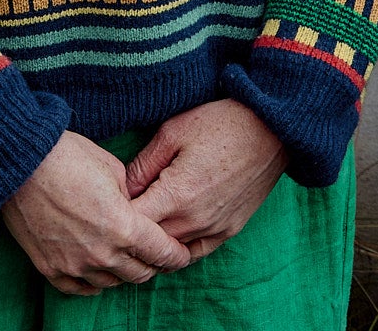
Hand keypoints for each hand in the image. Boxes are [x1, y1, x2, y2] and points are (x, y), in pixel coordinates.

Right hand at [2, 129, 192, 295]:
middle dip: (153, 263)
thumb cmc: (67, 156)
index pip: (163, 253)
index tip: (181, 252)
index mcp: (124, 227)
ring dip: (123, 271)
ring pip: (113, 284)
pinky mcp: (51, 269)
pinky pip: (81, 289)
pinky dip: (93, 281)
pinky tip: (97, 269)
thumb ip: (132, 197)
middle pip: (141, 273)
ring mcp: (76, 265)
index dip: (177, 254)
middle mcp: (103, 254)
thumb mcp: (112, 168)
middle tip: (154, 252)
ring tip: (124, 256)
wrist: (19, 161)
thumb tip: (136, 210)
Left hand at [125, 100, 284, 260]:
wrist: (270, 130)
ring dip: (155, 242)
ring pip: (172, 252)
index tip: (107, 203)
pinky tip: (169, 232)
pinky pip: (195, 252)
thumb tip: (122, 188)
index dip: (116, 214)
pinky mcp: (229, 232)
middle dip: (132, 231)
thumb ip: (144, 164)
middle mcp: (195, 221)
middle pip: (150, 242)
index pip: (133, 222)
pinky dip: (178, 248)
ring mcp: (214, 230)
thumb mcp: (172, 132)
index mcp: (177, 195)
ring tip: (142, 223)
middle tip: (120, 214)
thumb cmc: (219, 124)